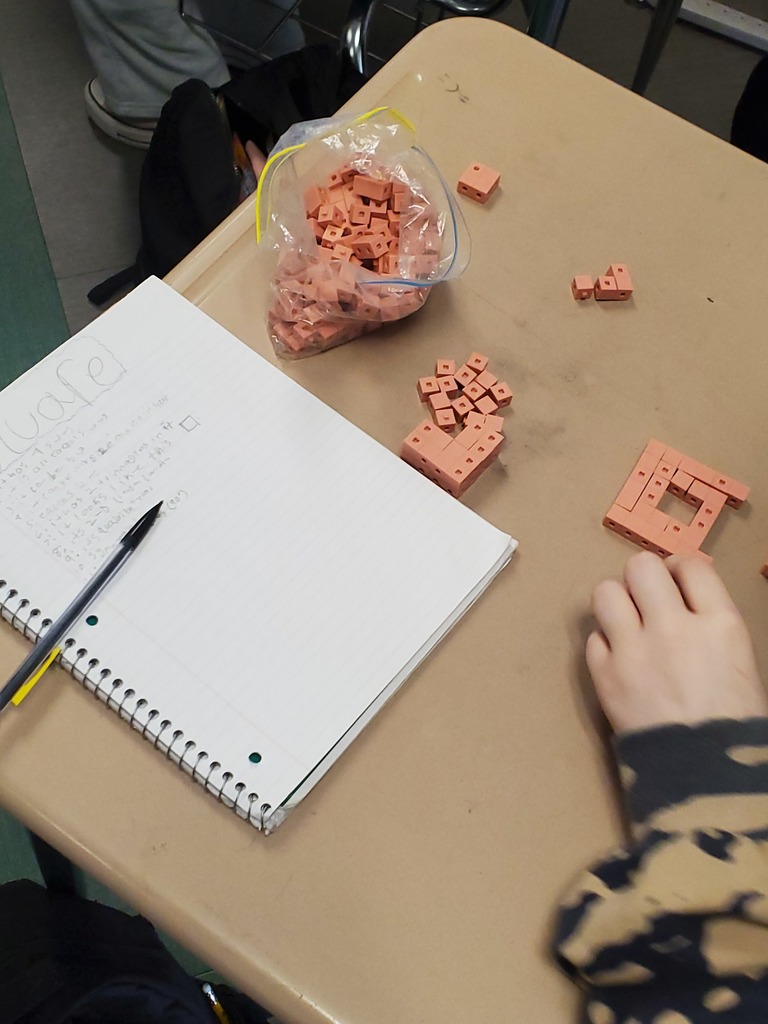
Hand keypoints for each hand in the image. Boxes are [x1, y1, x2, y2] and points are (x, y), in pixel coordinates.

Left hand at [586, 551, 767, 734]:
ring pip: (605, 592)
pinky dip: (605, 645)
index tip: (675, 582)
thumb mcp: (739, 659)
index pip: (690, 564)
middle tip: (648, 601)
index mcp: (721, 624)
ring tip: (628, 625)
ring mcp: (635, 650)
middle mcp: (675, 628)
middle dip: (643, 579)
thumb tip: (680, 592)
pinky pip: (593, 638)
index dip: (679, 569)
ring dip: (616, 604)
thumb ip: (709, 620)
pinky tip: (621, 660)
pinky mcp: (605, 675)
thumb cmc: (732, 723)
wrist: (706, 777)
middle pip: (641, 566)